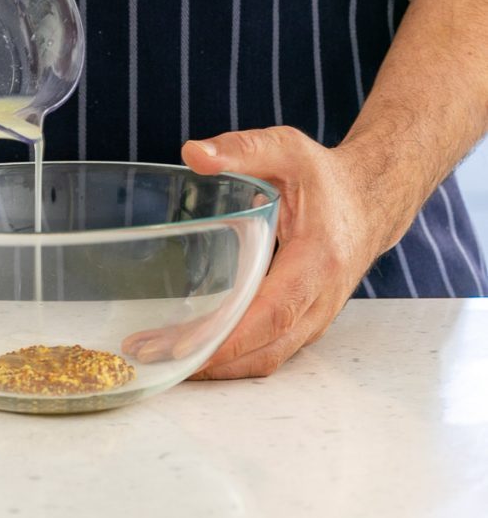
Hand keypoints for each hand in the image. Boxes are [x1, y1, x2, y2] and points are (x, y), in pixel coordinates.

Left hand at [176, 127, 388, 378]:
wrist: (370, 202)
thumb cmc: (326, 178)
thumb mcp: (287, 151)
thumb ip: (242, 150)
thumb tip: (193, 155)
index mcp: (317, 260)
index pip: (273, 312)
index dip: (229, 336)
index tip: (184, 348)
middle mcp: (320, 300)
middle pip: (263, 349)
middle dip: (207, 360)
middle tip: (148, 355)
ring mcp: (316, 319)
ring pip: (266, 359)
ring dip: (215, 367)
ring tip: (157, 359)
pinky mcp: (305, 324)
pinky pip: (269, 352)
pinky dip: (231, 360)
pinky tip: (191, 352)